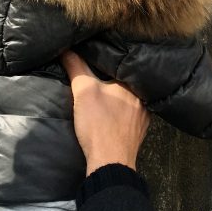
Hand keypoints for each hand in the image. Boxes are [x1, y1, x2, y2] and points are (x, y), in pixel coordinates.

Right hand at [61, 51, 150, 175]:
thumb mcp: (84, 91)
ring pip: (130, 98)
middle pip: (126, 81)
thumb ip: (76, 68)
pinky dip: (122, 110)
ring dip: (119, 95)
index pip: (122, 64)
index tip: (98, 54)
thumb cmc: (99, 123)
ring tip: (106, 90)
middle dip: (114, 78)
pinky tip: (113, 111)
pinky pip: (131, 113)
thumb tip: (67, 49)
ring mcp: (144, 114)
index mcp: (135, 83)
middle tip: (100, 72)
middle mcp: (145, 97)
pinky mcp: (139, 129)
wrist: (110, 161)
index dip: (109, 59)